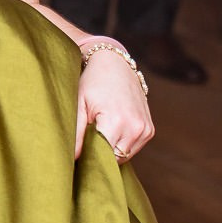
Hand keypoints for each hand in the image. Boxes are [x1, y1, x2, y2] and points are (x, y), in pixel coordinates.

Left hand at [73, 46, 151, 163]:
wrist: (115, 63)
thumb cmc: (93, 82)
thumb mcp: (80, 104)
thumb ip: (76, 133)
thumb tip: (72, 159)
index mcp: (116, 122)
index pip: (102, 157)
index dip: (89, 158)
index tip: (79, 153)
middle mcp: (135, 127)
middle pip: (113, 159)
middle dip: (100, 155)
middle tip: (86, 142)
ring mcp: (145, 129)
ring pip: (124, 156)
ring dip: (111, 151)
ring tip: (99, 132)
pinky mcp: (149, 130)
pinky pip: (133, 148)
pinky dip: (121, 144)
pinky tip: (112, 129)